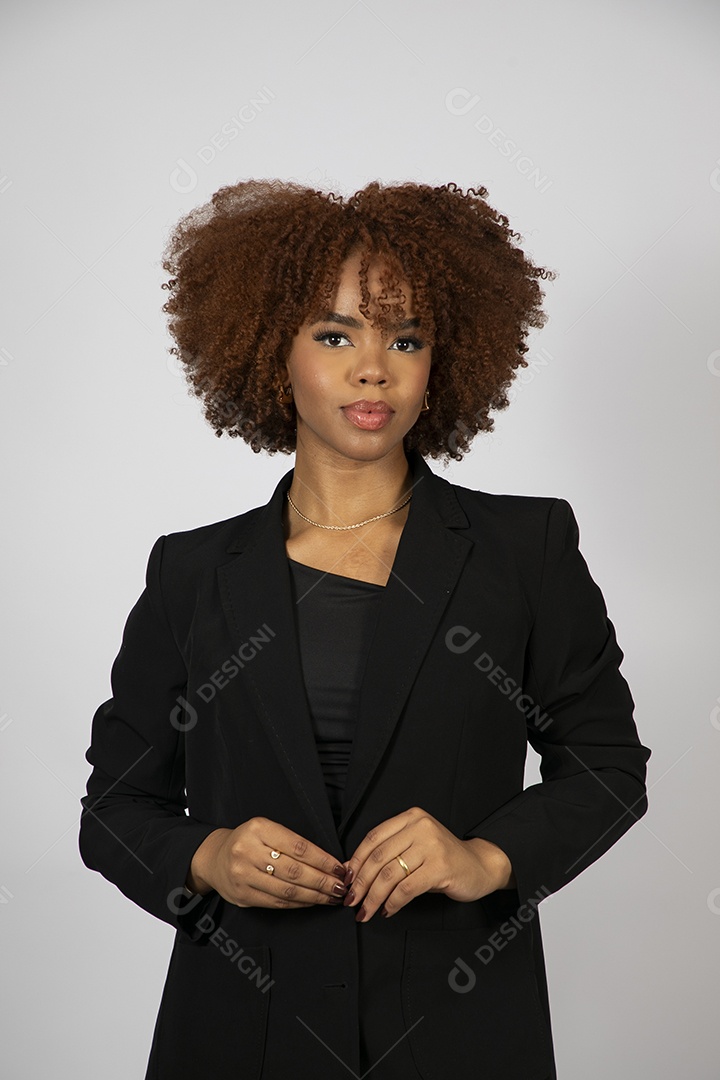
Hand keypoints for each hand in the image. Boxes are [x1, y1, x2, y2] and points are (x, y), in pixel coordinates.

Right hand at [186, 818, 347, 908]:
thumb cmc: (248, 841)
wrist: (214, 857)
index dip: (322, 860)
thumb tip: (329, 861)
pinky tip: (312, 901)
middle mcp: (248, 851)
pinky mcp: (243, 896)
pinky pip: (277, 903)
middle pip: (294, 871)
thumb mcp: (266, 830)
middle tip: (341, 886)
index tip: (339, 868)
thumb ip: (293, 843)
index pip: (298, 847)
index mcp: (258, 828)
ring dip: (314, 896)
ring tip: (331, 896)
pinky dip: (299, 904)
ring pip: (287, 890)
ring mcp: (243, 875)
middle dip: (322, 881)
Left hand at [341, 806, 514, 922]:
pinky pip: (406, 889)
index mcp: (411, 817)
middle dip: (361, 883)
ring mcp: (431, 846)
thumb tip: (351, 870)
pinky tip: (387, 911)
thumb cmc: (442, 858)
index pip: (373, 837)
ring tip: (366, 911)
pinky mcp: (440, 867)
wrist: (480, 866)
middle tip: (352, 901)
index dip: (356, 861)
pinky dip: (393, 903)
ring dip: (373, 897)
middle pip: (378, 857)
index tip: (346, 881)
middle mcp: (420, 826)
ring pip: (390, 874)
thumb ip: (388, 853)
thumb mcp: (415, 847)